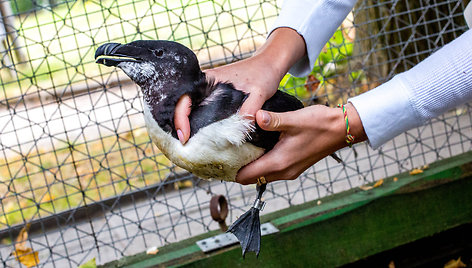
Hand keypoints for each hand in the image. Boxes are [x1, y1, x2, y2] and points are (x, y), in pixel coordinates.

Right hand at [174, 28, 305, 143]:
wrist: (269, 65)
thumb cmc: (263, 74)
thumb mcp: (260, 93)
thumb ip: (250, 110)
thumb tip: (239, 133)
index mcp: (208, 80)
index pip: (183, 98)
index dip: (180, 118)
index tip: (184, 137)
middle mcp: (203, 85)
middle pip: (181, 105)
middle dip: (177, 125)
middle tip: (182, 145)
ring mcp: (207, 91)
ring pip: (188, 109)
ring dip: (185, 125)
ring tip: (187, 145)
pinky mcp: (213, 97)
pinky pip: (199, 110)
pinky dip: (196, 123)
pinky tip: (199, 138)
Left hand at [236, 103, 366, 184]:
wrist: (342, 129)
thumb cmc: (320, 124)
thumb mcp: (294, 120)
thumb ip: (272, 120)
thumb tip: (254, 116)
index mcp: (279, 163)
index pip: (246, 176)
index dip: (231, 170)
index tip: (220, 158)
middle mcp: (283, 172)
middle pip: (251, 178)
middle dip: (238, 168)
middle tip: (226, 151)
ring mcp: (290, 170)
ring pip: (261, 174)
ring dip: (250, 165)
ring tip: (239, 147)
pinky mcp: (294, 165)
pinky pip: (271, 169)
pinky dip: (261, 162)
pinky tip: (258, 146)